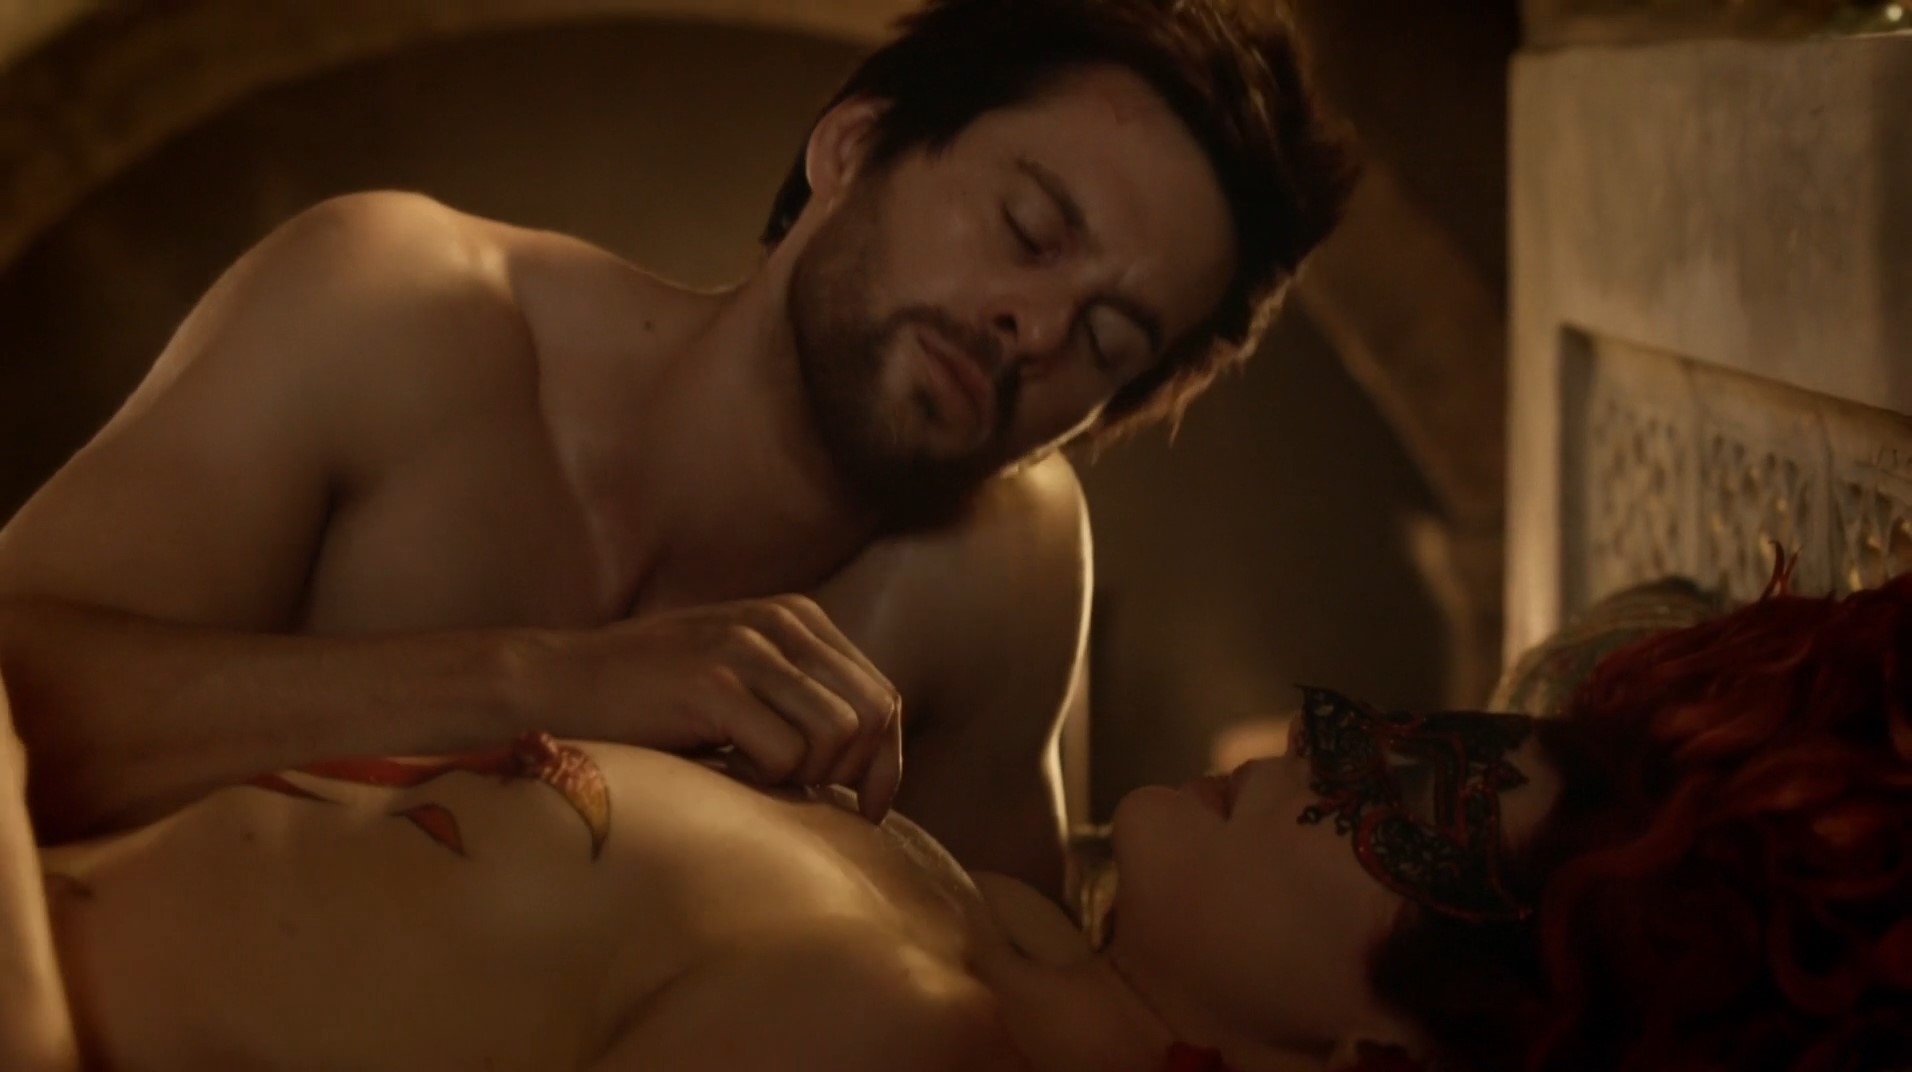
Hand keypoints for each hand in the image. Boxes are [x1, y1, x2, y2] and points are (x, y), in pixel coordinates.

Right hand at [554, 595, 903, 820]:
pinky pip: (787, 752)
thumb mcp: (739, 684)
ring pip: (838, 733)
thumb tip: (869, 771)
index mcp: (795, 620)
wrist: (552, 687)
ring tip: (754, 778)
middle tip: (814, 803)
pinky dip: (767, 780)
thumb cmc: (647, 703)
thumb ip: (798, 702)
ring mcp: (747, 648)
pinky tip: (725, 774)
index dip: (886, 760)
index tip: (872, 809)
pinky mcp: (714, 682)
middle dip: (857, 773)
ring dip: (807, 776)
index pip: (880, 695)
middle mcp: (780, 624)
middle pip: (872, 713)